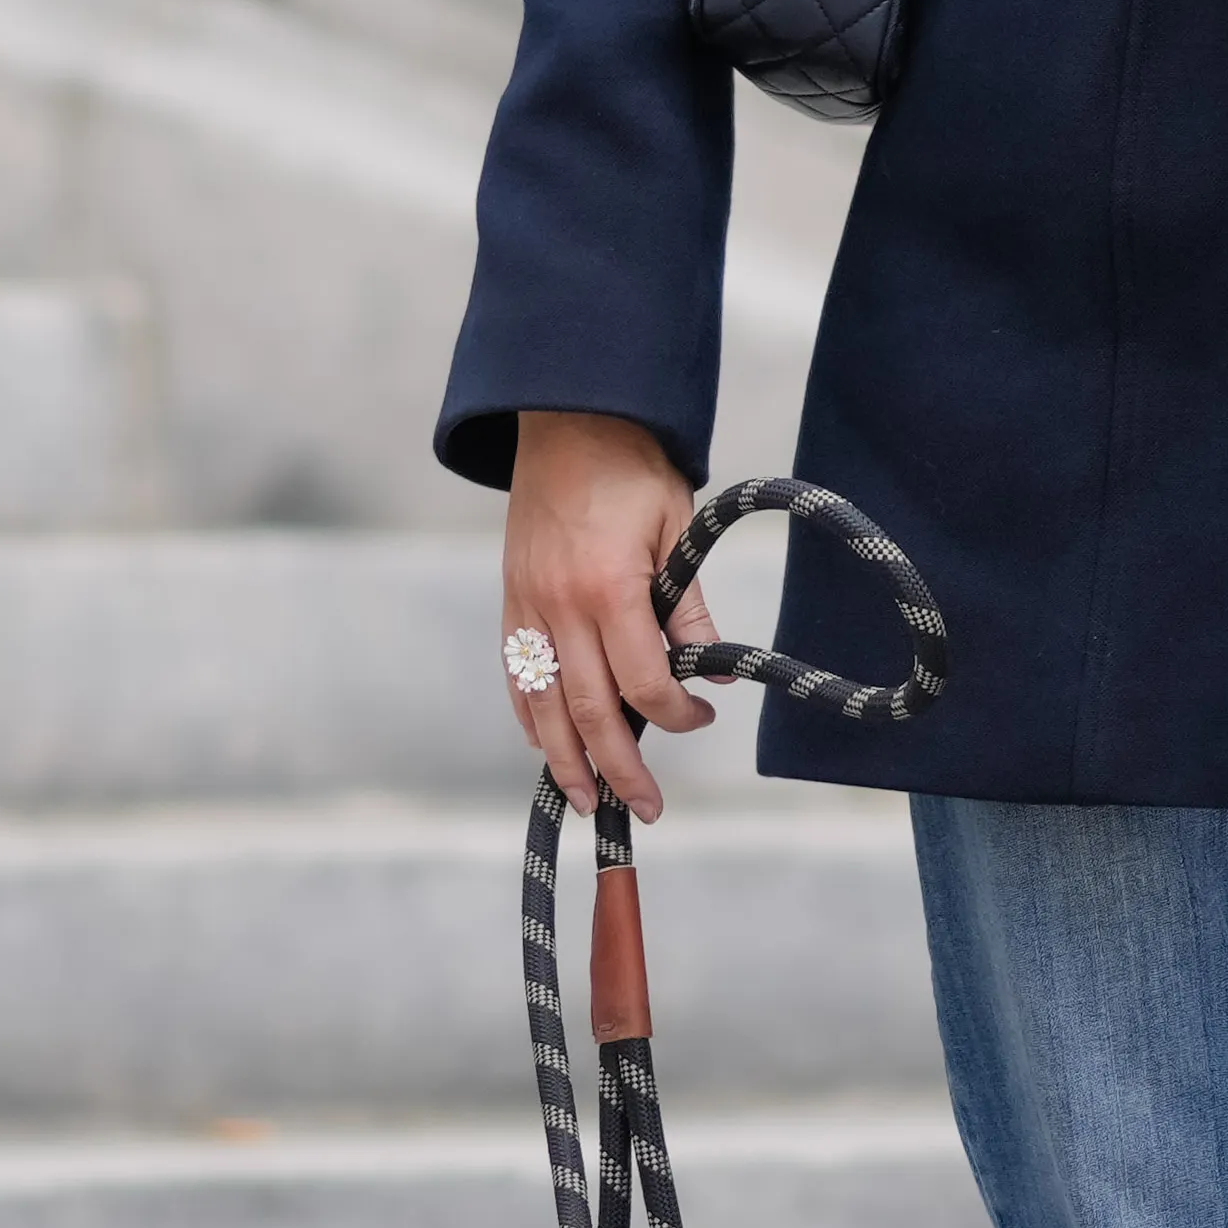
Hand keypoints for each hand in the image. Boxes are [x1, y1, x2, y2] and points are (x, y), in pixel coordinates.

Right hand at [503, 409, 713, 816]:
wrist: (568, 418)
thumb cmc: (632, 468)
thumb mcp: (678, 531)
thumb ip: (691, 610)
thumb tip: (716, 674)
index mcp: (608, 588)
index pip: (641, 683)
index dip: (674, 716)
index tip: (701, 718)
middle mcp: (558, 606)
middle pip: (587, 713)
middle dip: (618, 771)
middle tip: (645, 809)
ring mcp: (526, 607)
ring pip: (541, 706)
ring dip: (564, 761)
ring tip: (587, 802)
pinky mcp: (510, 602)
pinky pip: (516, 676)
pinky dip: (530, 717)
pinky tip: (548, 746)